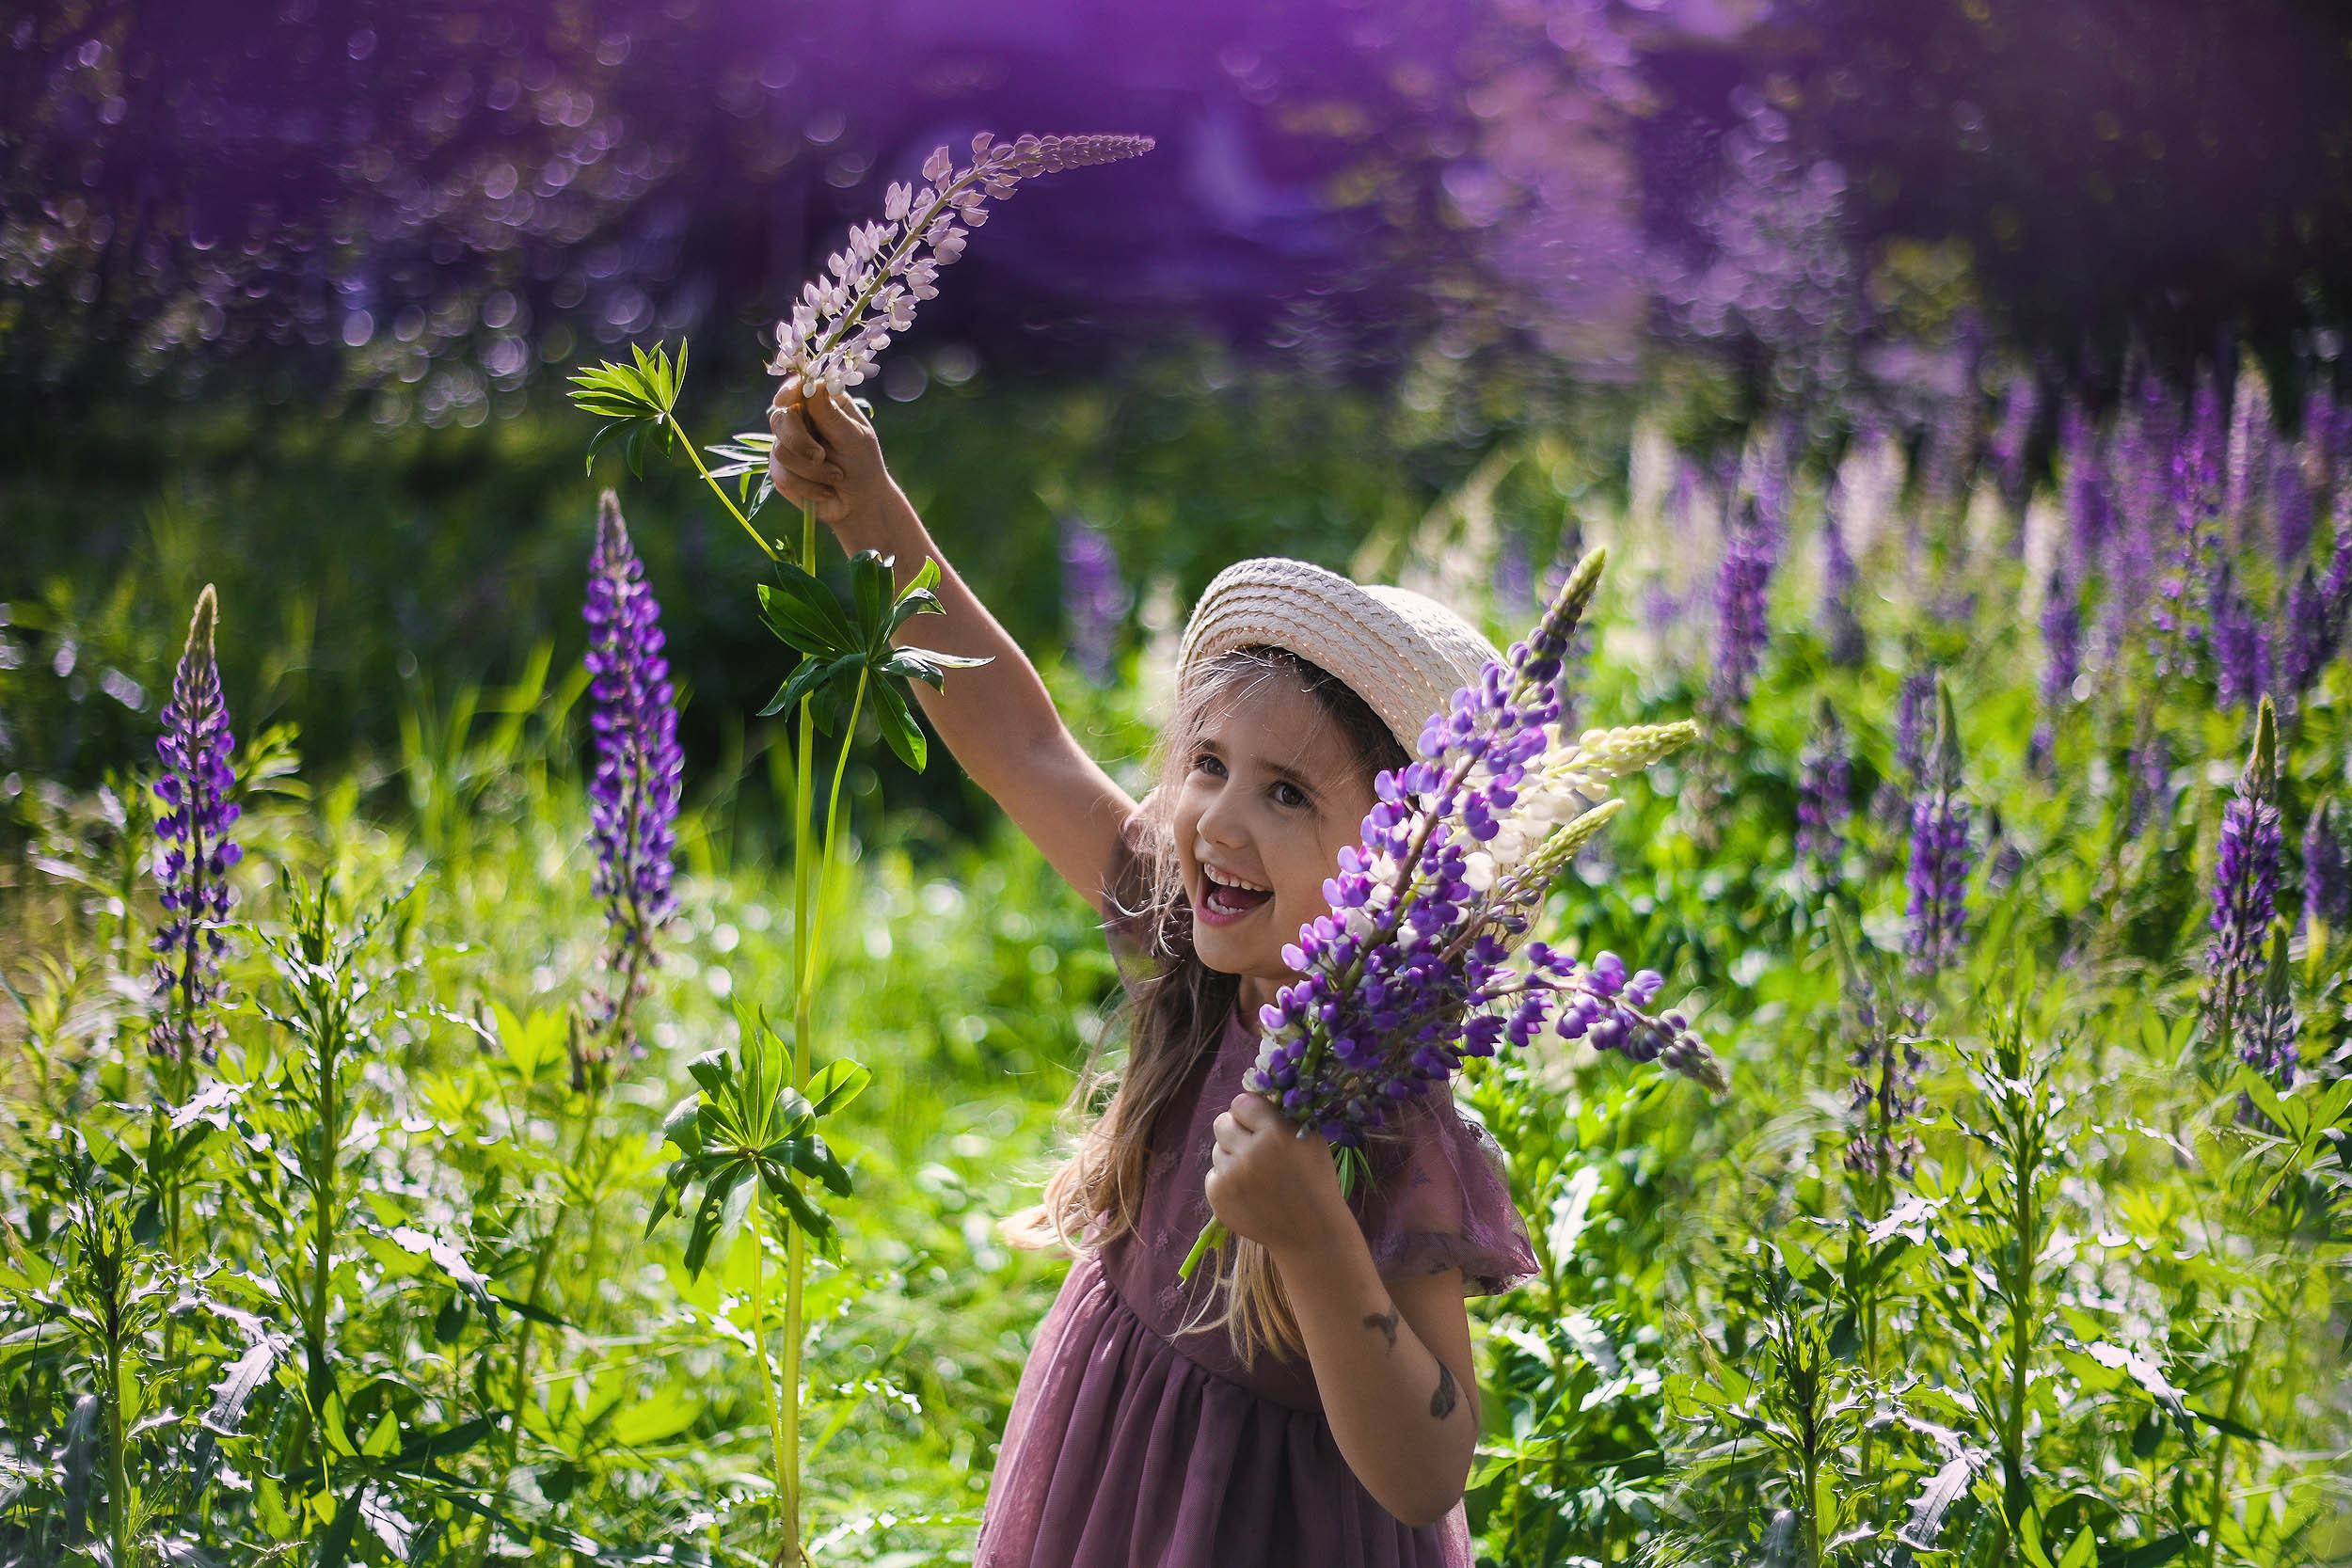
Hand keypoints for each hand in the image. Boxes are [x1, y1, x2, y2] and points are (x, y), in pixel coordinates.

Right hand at [767, 382, 896, 534]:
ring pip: (781, 450)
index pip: (799, 388)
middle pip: (781, 418)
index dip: (788, 392)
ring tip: (836, 477)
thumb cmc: (863, 466)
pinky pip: (782, 474)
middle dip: (800, 442)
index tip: (784, 400)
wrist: (859, 505)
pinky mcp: (782, 469)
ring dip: (812, 470)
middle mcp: (802, 419)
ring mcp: (788, 444)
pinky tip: (825, 491)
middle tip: (821, 457)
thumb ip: (832, 416)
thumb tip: (815, 386)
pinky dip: (807, 486)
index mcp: (824, 403)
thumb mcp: (854, 439)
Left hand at [1205, 1091, 1350, 1261]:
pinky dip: (1227, 1180)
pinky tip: (1250, 1191)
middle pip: (1221, 1122)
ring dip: (1232, 1156)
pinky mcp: (1218, 1198)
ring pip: (1217, 1149)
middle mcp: (1249, 1153)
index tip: (1260, 1122)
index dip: (1251, 1112)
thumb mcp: (1309, 1139)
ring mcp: (1231, 1177)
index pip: (1241, 1103)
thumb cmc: (1314, 1180)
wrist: (1310, 1232)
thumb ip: (1281, 1115)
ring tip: (1257, 1173)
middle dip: (1236, 1131)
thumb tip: (1253, 1094)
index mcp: (1275, 1133)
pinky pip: (1213, 1175)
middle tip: (1254, 1146)